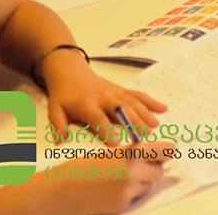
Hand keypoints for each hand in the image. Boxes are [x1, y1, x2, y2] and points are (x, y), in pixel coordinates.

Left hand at [39, 52, 165, 133]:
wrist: (71, 73)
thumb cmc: (63, 96)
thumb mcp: (54, 110)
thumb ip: (58, 126)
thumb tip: (61, 142)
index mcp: (86, 104)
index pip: (98, 118)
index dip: (107, 130)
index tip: (116, 145)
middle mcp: (104, 97)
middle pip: (121, 109)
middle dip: (133, 122)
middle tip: (144, 137)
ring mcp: (115, 92)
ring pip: (133, 102)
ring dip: (145, 113)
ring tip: (155, 126)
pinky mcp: (122, 90)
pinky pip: (138, 95)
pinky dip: (151, 101)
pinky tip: (163, 108)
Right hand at [41, 142, 177, 213]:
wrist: (56, 194)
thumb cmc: (77, 170)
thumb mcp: (105, 155)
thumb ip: (128, 155)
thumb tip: (148, 157)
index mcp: (129, 154)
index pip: (164, 151)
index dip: (166, 151)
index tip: (168, 151)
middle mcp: (133, 173)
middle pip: (159, 171)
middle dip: (152, 170)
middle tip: (139, 168)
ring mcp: (128, 192)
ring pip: (147, 187)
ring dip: (140, 184)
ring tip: (117, 181)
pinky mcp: (121, 208)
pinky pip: (133, 200)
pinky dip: (127, 197)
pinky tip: (108, 193)